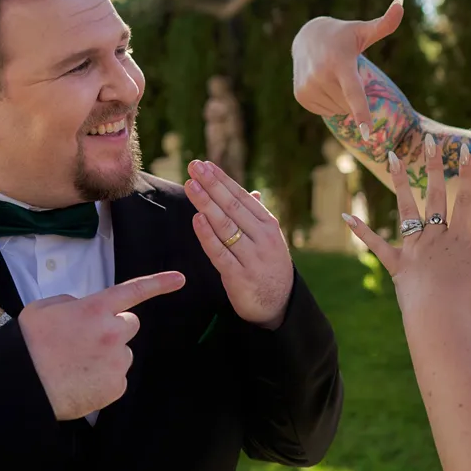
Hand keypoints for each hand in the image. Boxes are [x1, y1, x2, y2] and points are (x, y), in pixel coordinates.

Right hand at [19, 271, 185, 419]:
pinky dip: (103, 379)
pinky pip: (117, 378)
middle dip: (114, 329)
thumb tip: (82, 308)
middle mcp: (112, 332)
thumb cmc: (29, 346)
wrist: (23, 386)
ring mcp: (117, 360)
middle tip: (87, 342)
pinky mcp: (117, 386)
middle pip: (130, 324)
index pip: (133, 291)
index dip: (159, 283)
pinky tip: (81, 381)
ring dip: (107, 356)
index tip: (180, 279)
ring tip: (77, 365)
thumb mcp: (43, 309)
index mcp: (95, 309)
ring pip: (122, 353)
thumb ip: (70, 302)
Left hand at [185, 159, 294, 328]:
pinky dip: (207, 235)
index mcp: (268, 225)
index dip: (222, 180)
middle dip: (211, 185)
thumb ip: (257, 216)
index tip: (205, 165)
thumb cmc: (269, 267)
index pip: (241, 197)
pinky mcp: (239, 276)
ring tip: (191, 186)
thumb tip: (252, 192)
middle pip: (232, 206)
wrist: (279, 305)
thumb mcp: (269, 239)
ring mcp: (251, 257)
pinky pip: (220, 252)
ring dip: (206, 204)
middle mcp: (262, 238)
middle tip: (194, 166)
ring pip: (225, 226)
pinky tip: (196, 219)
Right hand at [291, 0, 404, 135]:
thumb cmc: (344, 35)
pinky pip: (326, 111)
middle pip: (349, 104)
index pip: (353, 93)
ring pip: (338, 110)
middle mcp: (321, 76)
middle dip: (353, 94)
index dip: (362, 113)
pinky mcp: (301, 96)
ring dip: (342, 99)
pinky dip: (330, 102)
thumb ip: (385, 23)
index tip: (368, 133)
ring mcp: (308, 87)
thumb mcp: (364, 30)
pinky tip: (324, 83)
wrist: (307, 37)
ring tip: (333, 76)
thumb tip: (402, 1)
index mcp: (340, 63)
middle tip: (345, 71)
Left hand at [344, 134, 470, 314]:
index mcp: (459, 237)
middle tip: (431, 141)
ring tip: (393, 157)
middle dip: (434, 167)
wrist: (439, 316)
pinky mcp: (396, 264)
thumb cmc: (469, 296)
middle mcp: (434, 236)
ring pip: (406, 209)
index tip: (466, 150)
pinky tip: (346, 216)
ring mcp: (414, 248)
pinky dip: (362, 231)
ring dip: (400, 182)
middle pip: (435, 196)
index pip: (465, 198)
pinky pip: (377, 245)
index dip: (468, 173)